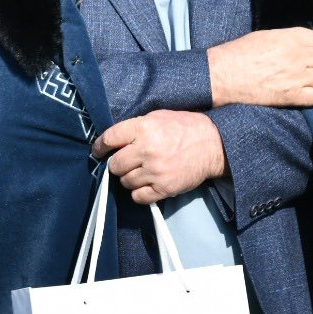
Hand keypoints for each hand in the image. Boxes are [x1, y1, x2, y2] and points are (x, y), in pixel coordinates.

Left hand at [92, 110, 226, 204]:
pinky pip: (138, 197)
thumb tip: (114, 141)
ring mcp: (155, 171)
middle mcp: (147, 150)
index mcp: (143, 128)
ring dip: (129, 178)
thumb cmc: (185, 128)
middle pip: (114, 165)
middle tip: (127, 161)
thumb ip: (135, 128)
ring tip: (141, 171)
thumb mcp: (158, 116)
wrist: (214, 144)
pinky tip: (147, 183)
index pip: (109, 139)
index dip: (100, 147)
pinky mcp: (164, 188)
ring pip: (125, 182)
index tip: (98, 151)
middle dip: (118, 164)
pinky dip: (139, 192)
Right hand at [205, 28, 312, 107]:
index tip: (304, 53)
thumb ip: (286, 39)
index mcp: (289, 38)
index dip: (311, 47)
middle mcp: (296, 56)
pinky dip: (310, 96)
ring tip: (301, 83)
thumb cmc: (237, 53)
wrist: (222, 75)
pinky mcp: (291, 96)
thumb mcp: (263, 37)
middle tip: (304, 69)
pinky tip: (299, 94)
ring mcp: (296, 77)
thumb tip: (300, 45)